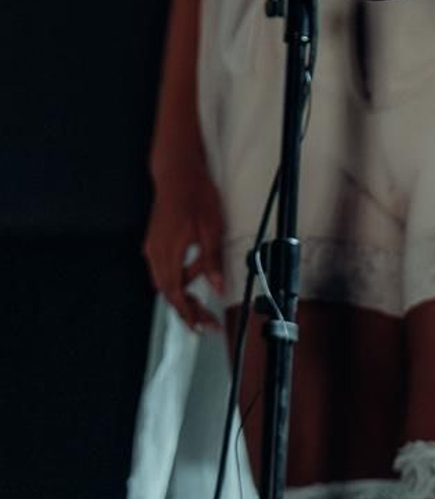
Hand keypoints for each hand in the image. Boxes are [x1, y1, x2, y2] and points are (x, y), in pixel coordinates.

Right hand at [143, 173, 225, 332]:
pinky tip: (192, 274)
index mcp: (168, 252)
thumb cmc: (195, 195)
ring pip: (165, 281)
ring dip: (181, 294)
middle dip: (186, 310)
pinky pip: (164, 268)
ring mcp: (152, 247)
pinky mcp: (154, 241)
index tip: (202, 327)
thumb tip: (217, 287)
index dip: (189, 314)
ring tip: (201, 303)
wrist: (178, 172)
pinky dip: (177, 278)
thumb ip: (212, 261)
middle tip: (205, 322)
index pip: (176, 294)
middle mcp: (155, 253)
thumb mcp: (211, 228)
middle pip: (168, 292)